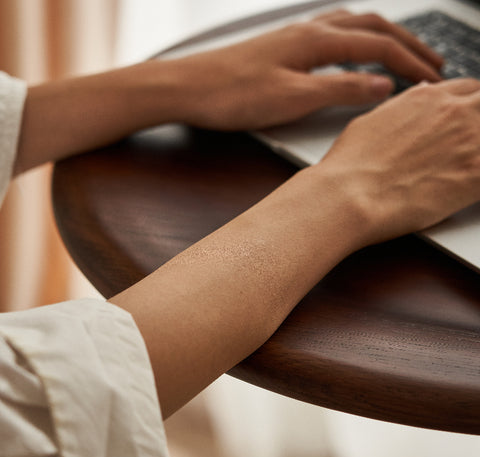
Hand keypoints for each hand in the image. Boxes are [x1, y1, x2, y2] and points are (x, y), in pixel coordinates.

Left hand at [170, 9, 442, 129]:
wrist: (188, 88)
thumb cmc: (232, 94)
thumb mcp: (293, 98)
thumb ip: (340, 89)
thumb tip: (381, 86)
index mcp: (316, 41)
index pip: (379, 46)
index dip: (410, 62)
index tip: (431, 79)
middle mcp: (309, 30)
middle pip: (372, 27)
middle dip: (406, 43)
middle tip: (430, 62)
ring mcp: (294, 36)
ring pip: (353, 26)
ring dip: (383, 38)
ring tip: (402, 54)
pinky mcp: (282, 47)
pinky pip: (332, 34)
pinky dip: (356, 41)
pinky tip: (352, 53)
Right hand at [319, 78, 479, 244]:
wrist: (349, 195)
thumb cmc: (350, 166)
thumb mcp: (369, 123)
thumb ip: (401, 110)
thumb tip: (412, 104)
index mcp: (427, 98)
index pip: (468, 89)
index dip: (468, 106)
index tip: (465, 120)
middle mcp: (453, 113)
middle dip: (478, 121)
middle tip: (468, 144)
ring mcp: (470, 142)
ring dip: (478, 150)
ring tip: (460, 165)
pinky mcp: (476, 175)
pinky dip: (478, 180)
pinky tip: (466, 188)